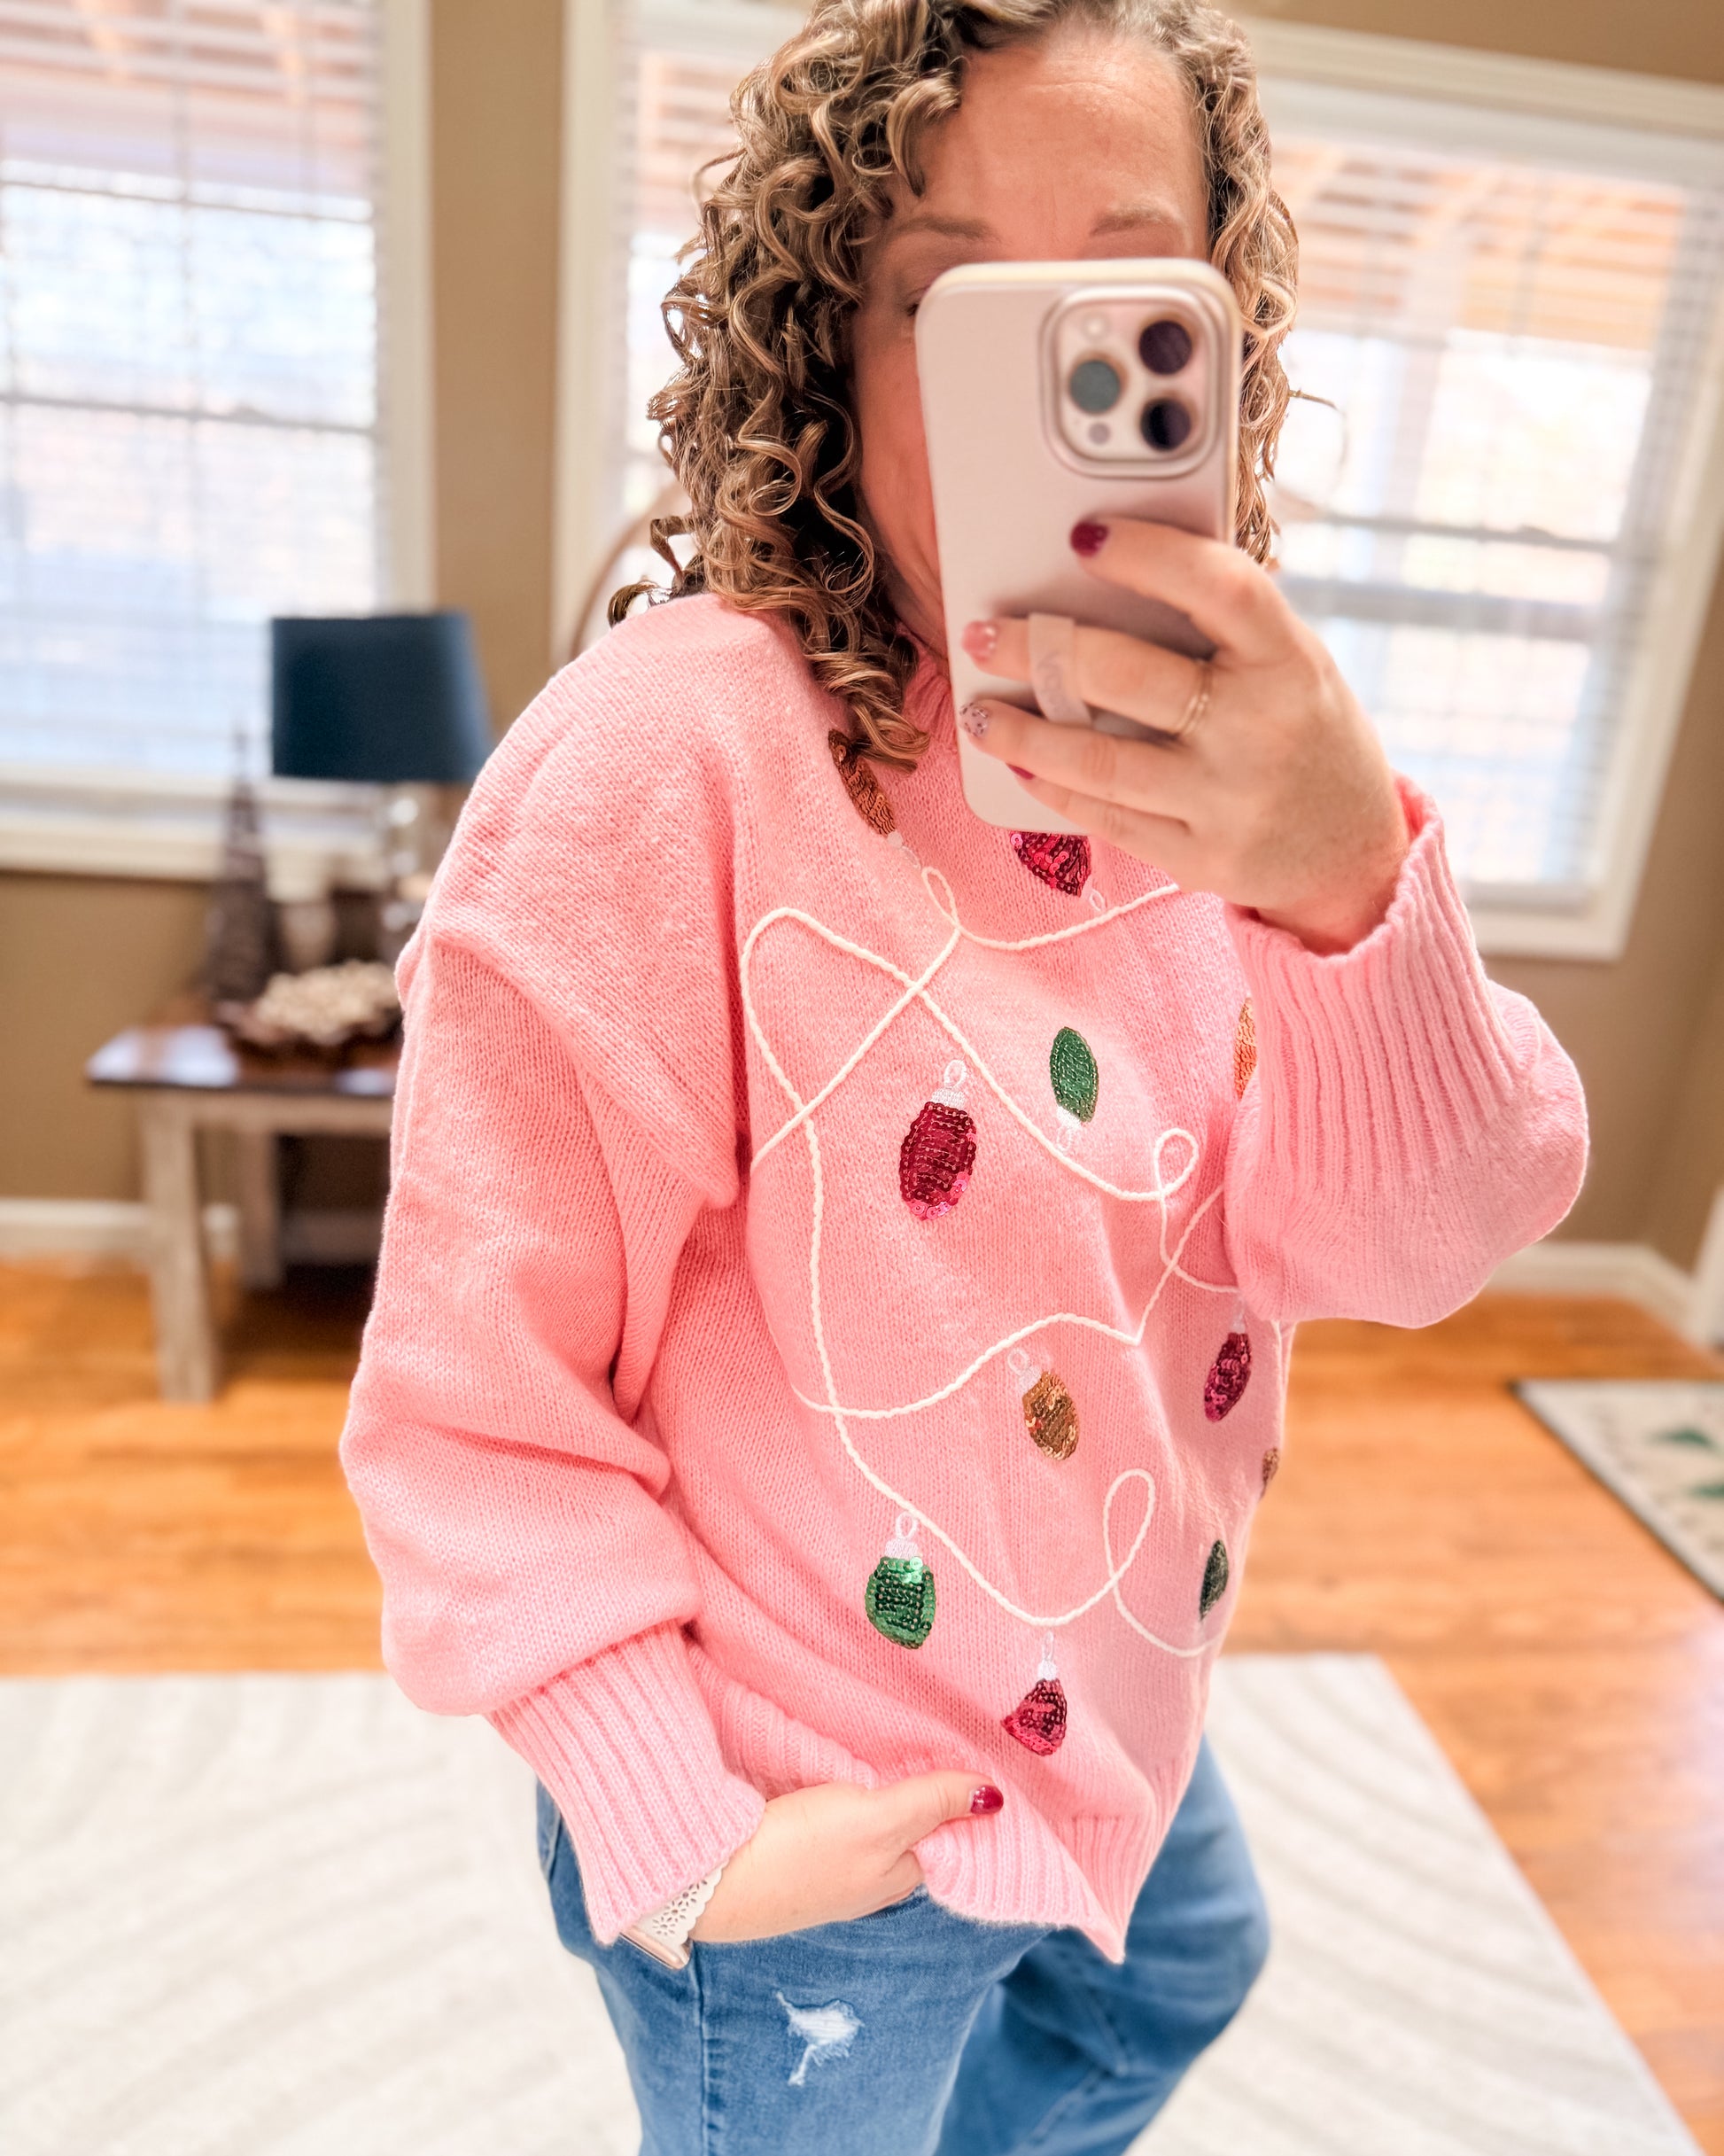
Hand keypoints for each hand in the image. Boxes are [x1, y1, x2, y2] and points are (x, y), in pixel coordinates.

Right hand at [690, 1772, 1003, 1943]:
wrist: (710, 1880)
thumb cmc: (800, 1852)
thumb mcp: (877, 1821)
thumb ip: (931, 1804)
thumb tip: (995, 1797)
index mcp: (897, 1877)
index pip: (945, 1834)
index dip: (957, 1795)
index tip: (969, 1748)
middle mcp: (868, 1880)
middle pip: (908, 1828)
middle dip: (920, 1789)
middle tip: (930, 1733)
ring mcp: (828, 1872)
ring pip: (869, 1825)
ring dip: (879, 1790)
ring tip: (888, 1742)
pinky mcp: (790, 1855)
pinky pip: (832, 1822)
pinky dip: (843, 1795)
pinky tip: (836, 1771)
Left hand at [958, 519, 1409, 952]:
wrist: (1353, 857)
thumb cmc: (1306, 733)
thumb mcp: (1296, 667)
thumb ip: (1224, 628)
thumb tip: (1115, 568)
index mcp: (1292, 661)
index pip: (1219, 587)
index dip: (1149, 553)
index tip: (1084, 534)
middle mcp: (1261, 730)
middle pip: (1128, 675)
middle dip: (1040, 649)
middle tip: (985, 633)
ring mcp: (1228, 801)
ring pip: (1099, 760)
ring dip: (1023, 734)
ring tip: (979, 713)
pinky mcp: (1199, 858)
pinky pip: (1107, 818)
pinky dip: (1054, 788)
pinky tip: (1020, 764)